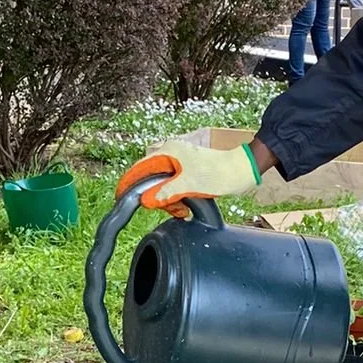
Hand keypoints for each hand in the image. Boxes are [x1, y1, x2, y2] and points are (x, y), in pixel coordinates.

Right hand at [116, 142, 261, 214]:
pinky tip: (186, 207)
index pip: (140, 168)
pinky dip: (177, 199)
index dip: (129, 183)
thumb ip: (165, 193)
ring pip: (162, 187)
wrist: (242, 171)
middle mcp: (171, 156)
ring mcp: (179, 165)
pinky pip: (173, 189)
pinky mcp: (187, 173)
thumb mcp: (189, 185)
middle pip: (151, 181)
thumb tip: (146, 201)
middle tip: (172, 208)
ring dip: (169, 201)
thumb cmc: (219, 173)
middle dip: (158, 198)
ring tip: (182, 209)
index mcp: (168, 152)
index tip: (121, 197)